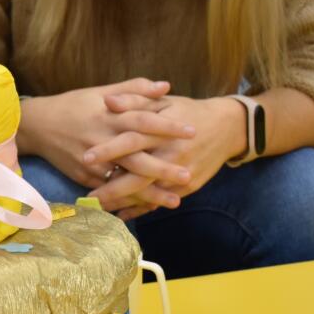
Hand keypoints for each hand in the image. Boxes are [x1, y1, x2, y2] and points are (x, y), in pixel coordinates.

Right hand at [19, 79, 193, 207]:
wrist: (37, 126)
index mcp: (108, 116)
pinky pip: (110, 191)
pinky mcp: (84, 177)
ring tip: (175, 201)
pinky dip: (130, 200)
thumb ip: (135, 89)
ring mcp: (92, 162)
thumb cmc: (73, 105)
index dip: (167, 126)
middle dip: (163, 169)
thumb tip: (165, 87)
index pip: (143, 120)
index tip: (192, 131)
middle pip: (137, 157)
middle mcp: (102, 140)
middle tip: (188, 175)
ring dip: (150, 192)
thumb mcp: (101, 91)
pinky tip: (148, 206)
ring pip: (124, 180)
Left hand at [88, 94, 245, 216]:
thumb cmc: (188, 111)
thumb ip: (134, 99)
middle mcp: (171, 154)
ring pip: (147, 193)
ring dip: (122, 202)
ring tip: (97, 208)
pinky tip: (121, 214)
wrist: (227, 127)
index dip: (109, 150)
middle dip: (111, 187)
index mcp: (162, 131)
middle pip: (138, 175)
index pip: (131, 141)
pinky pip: (160, 201)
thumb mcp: (163, 102)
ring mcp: (181, 174)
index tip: (85, 158)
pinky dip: (140, 209)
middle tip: (87, 196)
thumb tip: (107, 102)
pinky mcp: (187, 188)